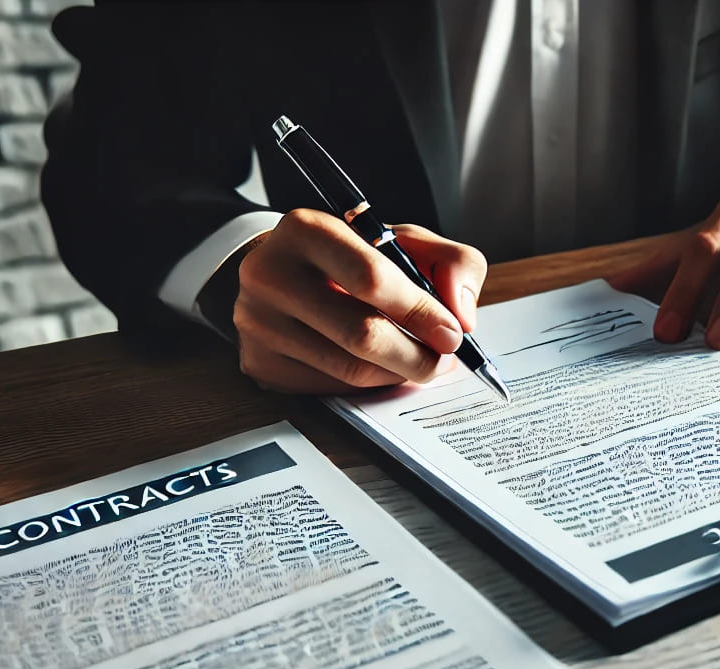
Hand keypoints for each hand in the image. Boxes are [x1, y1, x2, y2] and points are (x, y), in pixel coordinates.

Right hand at [232, 210, 486, 392]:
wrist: (284, 273)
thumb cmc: (351, 257)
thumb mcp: (405, 241)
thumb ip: (452, 262)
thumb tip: (461, 315)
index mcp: (306, 229)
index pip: (372, 278)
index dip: (421, 312)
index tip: (453, 334)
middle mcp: (270, 274)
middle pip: (361, 333)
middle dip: (416, 356)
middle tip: (442, 361)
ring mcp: (258, 322)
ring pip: (349, 370)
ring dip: (397, 374)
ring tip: (416, 362)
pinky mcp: (260, 363)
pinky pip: (331, 389)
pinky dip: (368, 385)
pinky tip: (378, 368)